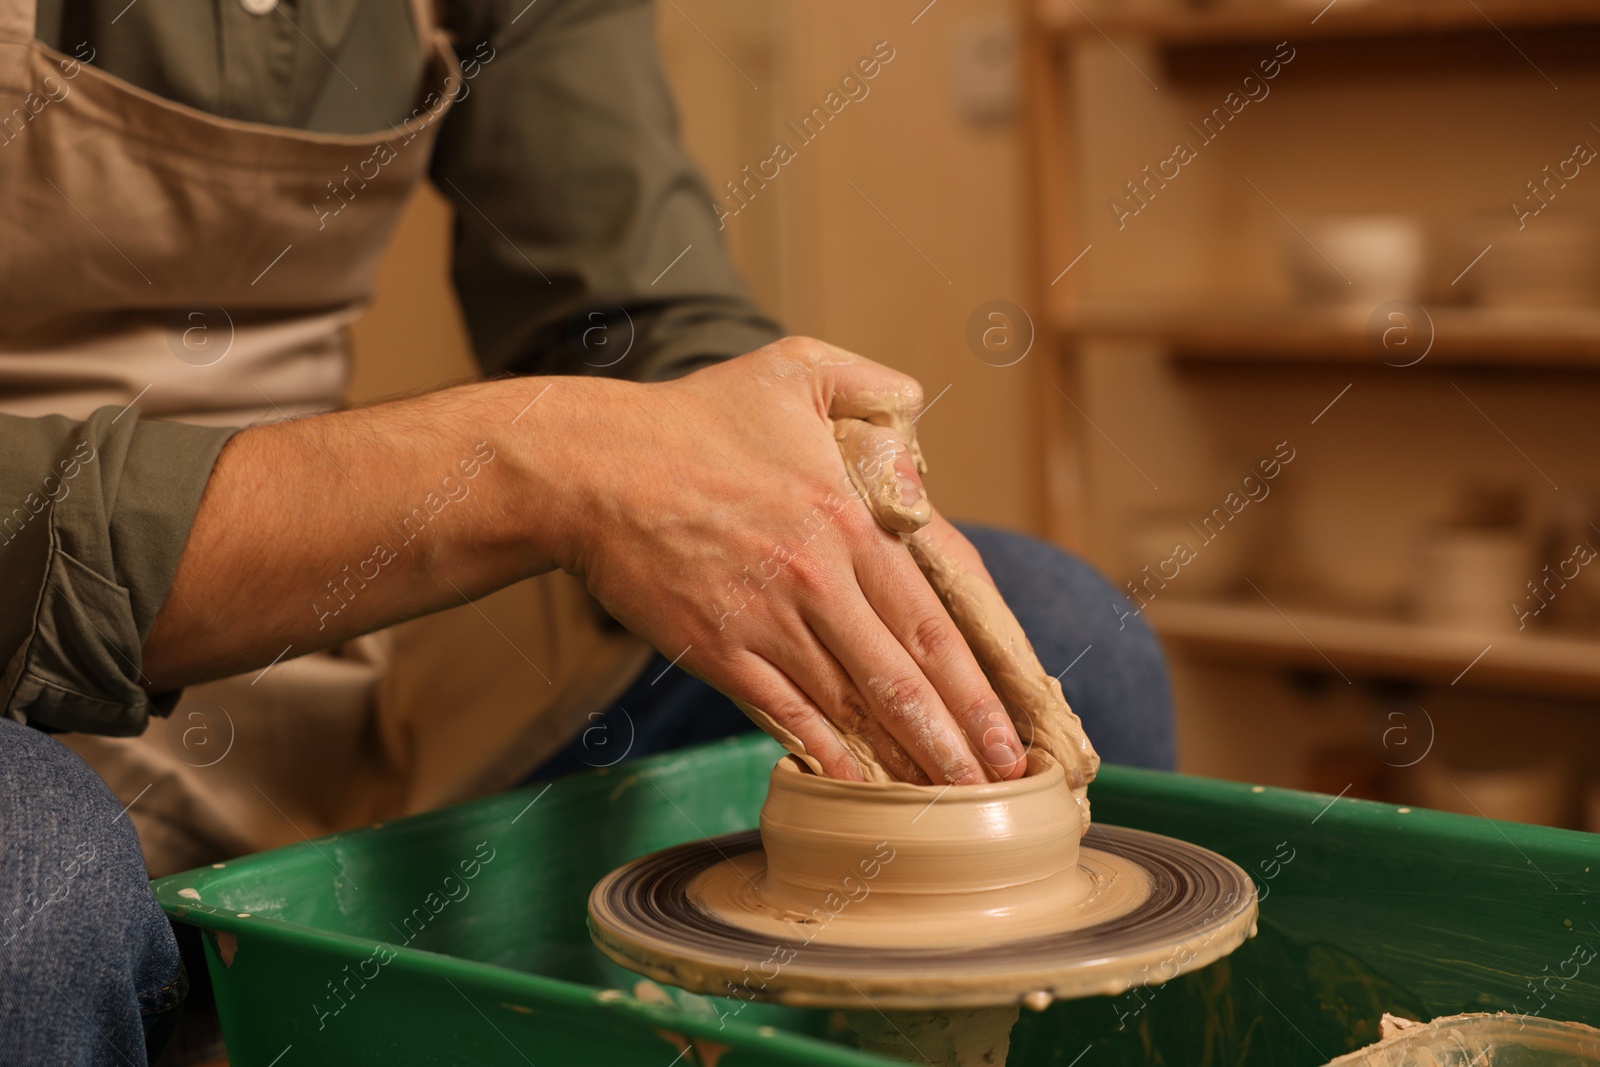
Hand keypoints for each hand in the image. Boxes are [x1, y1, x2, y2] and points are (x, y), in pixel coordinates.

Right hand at [552, 337, 1025, 784]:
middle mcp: (820, 579)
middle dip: (958, 743)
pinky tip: (857, 792)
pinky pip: (784, 717)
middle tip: (997, 791)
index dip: (978, 686)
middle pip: (906, 678)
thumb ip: (870, 383)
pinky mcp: (718, 652)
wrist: (592, 469)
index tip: (1008, 732)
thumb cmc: (693, 419)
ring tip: (944, 807)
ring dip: (903, 762)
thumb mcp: (793, 368)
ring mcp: (768, 621)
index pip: (934, 620)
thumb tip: (915, 409)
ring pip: (852, 708)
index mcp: (849, 520)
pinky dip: (825, 759)